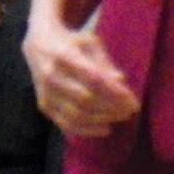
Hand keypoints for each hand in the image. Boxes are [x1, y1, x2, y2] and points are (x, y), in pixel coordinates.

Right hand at [22, 18, 138, 138]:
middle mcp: (51, 76)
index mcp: (63, 55)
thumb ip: (105, 63)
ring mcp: (46, 93)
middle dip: (111, 108)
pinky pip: (67, 124)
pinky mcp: (44, 107)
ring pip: (77, 115)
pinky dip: (88, 130)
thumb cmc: (72, 43)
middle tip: (130, 111)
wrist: (39, 45)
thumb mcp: (90, 44)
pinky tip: (105, 128)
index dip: (115, 93)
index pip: (93, 78)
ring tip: (120, 118)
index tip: (134, 102)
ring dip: (102, 120)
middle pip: (85, 99)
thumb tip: (120, 80)